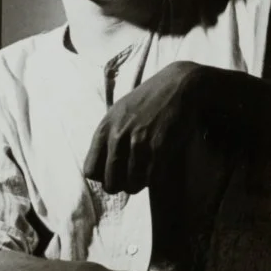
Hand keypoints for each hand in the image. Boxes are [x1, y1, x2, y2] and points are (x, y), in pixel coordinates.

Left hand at [83, 61, 243, 193]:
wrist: (180, 85)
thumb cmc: (149, 100)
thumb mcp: (119, 112)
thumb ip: (108, 136)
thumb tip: (100, 168)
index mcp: (105, 127)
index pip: (90, 171)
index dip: (103, 177)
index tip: (116, 173)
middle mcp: (118, 136)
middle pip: (110, 183)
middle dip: (122, 185)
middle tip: (133, 177)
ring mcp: (138, 142)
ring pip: (132, 185)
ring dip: (141, 183)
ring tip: (148, 172)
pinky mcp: (159, 147)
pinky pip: (152, 180)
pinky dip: (156, 180)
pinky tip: (160, 168)